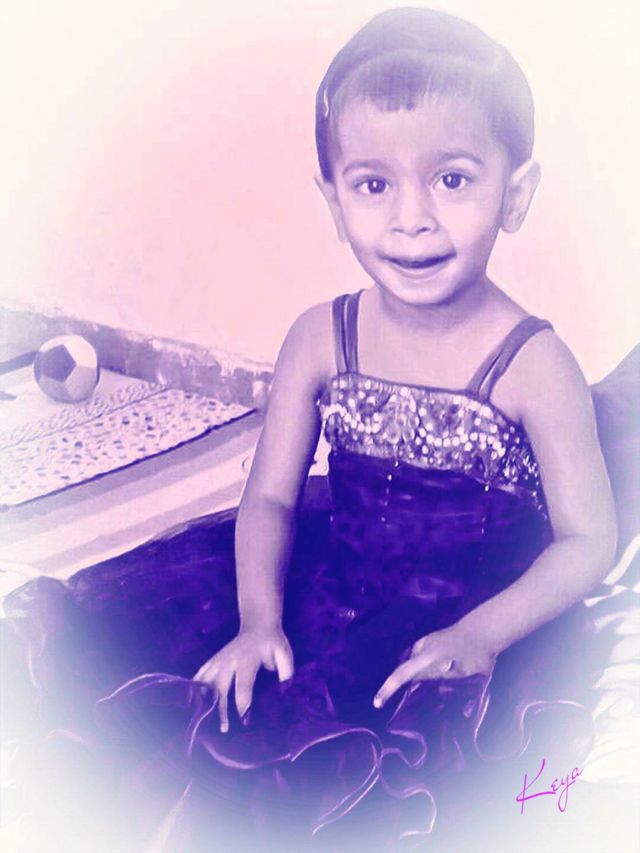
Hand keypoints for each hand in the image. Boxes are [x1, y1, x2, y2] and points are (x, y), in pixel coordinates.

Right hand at [194, 627, 293, 731]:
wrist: (258, 624)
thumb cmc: (272, 643)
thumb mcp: (283, 653)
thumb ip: (286, 670)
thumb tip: (284, 688)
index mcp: (247, 659)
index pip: (243, 684)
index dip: (243, 702)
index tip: (244, 719)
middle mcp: (229, 660)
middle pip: (220, 686)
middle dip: (221, 708)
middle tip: (224, 728)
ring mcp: (219, 659)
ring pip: (207, 682)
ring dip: (205, 700)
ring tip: (205, 720)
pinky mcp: (213, 660)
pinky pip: (200, 675)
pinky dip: (195, 688)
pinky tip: (192, 703)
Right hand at [373, 622, 495, 707]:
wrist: (484, 629)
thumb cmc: (476, 653)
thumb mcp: (463, 673)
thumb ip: (442, 680)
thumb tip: (425, 688)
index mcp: (427, 656)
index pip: (401, 675)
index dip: (387, 689)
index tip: (376, 703)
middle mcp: (421, 647)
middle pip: (404, 670)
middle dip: (400, 687)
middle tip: (400, 704)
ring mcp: (425, 641)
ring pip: (413, 664)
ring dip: (414, 678)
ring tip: (418, 694)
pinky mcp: (431, 640)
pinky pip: (419, 658)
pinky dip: (420, 670)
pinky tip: (430, 678)